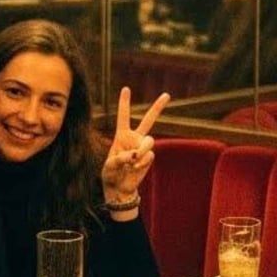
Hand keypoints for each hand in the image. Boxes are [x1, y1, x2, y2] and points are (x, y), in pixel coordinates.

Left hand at [101, 87, 169, 205]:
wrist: (119, 188)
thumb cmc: (111, 174)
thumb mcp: (110, 165)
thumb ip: (122, 157)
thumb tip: (137, 154)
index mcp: (121, 135)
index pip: (124, 116)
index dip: (124, 102)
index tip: (126, 88)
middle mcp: (134, 138)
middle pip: (148, 120)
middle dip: (158, 107)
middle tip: (167, 94)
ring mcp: (143, 148)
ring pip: (149, 141)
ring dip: (141, 150)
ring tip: (133, 161)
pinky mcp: (148, 158)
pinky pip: (148, 156)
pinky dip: (141, 163)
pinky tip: (134, 169)